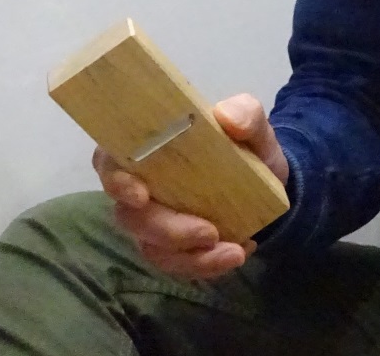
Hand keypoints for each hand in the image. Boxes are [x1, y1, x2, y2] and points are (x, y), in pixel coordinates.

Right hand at [94, 93, 287, 280]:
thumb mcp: (251, 124)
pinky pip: (177, 264)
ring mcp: (152, 221)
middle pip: (129, 217)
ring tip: (235, 252)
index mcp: (144, 151)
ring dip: (191, 257)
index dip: (116, 182)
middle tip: (210, 233)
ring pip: (152, 248)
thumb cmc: (243, 145)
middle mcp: (138, 188)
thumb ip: (245, 114)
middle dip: (167, 231)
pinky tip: (241, 250)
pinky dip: (207, 264)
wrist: (270, 180)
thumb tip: (227, 118)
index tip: (141, 195)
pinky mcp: (172, 247)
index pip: (109, 164)